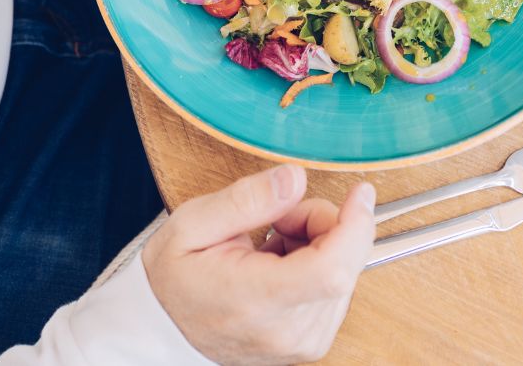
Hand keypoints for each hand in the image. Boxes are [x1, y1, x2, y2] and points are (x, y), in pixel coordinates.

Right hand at [142, 165, 376, 364]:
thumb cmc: (175, 278)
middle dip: (320, 224)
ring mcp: (303, 343)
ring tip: (270, 246)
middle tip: (277, 218)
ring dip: (318, 245)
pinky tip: (281, 265)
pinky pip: (338, 289)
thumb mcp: (192, 225)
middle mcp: (287, 332)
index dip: (354, 227)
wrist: (165, 327)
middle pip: (342, 263)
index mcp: (255, 300)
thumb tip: (295, 179)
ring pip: (345, 272)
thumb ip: (246, 200)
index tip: (358, 193)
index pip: (331, 270)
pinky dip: (318, 265)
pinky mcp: (313, 343)